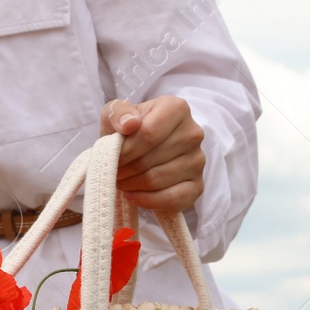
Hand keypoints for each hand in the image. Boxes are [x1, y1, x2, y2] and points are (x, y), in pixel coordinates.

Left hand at [101, 97, 205, 212]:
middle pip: (150, 159)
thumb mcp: (114, 115)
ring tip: (121, 180)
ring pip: (157, 181)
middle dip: (124, 170)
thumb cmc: (126, 132)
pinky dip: (146, 201)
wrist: (138, 152)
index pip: (149, 134)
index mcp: (177, 109)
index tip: (111, 158)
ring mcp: (198, 161)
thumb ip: (118, 114)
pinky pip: (171, 199)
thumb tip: (130, 124)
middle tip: (113, 172)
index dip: (125, 151)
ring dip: (131, 185)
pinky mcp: (197, 186)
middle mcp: (193, 133)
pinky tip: (132, 195)